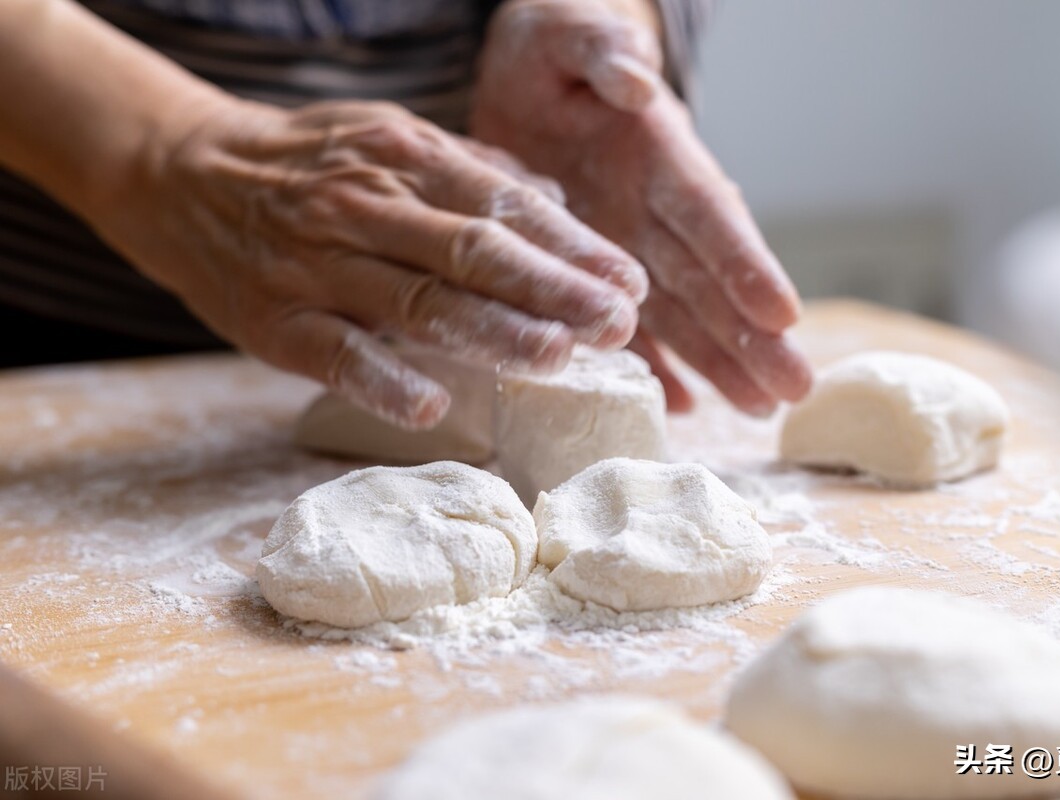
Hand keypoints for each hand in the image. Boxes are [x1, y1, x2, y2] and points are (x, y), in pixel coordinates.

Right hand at [95, 97, 647, 429]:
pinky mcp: (275, 320)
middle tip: (617, 326)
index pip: (504, 205)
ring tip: (558, 359)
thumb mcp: (389, 139)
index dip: (572, 246)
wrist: (179, 172)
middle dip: (554, 291)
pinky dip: (385, 380)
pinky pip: (337, 354)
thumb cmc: (306, 164)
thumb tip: (555, 203)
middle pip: (474, 253)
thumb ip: (472, 171)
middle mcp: (367, 207)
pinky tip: (436, 404)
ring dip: (492, 333)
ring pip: (417, 303)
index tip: (628, 282)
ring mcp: (318, 265)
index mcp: (405, 158)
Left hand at [472, 0, 811, 414]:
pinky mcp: (598, 269)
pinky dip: (655, 365)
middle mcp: (655, 208)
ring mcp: (632, 245)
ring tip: (761, 409)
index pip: (706, 213)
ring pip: (682, 313)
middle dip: (752, 335)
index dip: (742, 264)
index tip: (781, 315)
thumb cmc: (550, 48)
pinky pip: (630, 326)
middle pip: (710, 279)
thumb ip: (600, 51)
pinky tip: (682, 407)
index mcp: (658, 152)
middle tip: (796, 389)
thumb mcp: (566, 34)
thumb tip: (635, 84)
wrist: (526, 77)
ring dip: (720, 362)